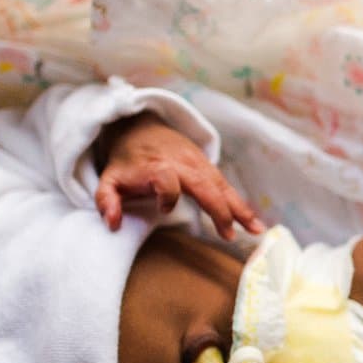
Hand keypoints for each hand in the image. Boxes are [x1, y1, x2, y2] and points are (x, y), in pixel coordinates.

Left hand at [93, 111, 264, 239]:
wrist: (143, 128)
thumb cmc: (127, 161)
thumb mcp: (109, 179)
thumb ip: (106, 200)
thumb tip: (111, 224)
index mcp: (157, 167)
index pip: (166, 180)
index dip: (166, 195)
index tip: (163, 210)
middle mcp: (183, 164)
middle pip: (205, 186)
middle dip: (218, 210)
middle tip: (229, 234)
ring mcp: (200, 166)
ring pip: (223, 187)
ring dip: (240, 209)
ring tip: (257, 230)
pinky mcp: (210, 169)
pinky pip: (228, 188)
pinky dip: (242, 205)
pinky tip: (255, 222)